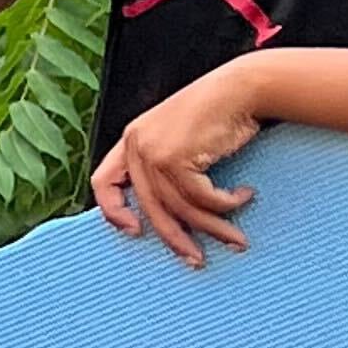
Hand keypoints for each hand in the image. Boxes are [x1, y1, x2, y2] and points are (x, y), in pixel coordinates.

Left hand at [90, 56, 265, 266]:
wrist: (243, 87)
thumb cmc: (219, 114)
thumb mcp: (182, 140)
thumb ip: (167, 169)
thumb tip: (171, 217)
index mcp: (132, 140)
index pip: (104, 181)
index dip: (113, 210)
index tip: (134, 232)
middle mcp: (136, 145)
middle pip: (150, 207)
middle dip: (176, 239)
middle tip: (196, 260)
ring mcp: (153, 152)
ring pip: (180, 208)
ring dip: (213, 228)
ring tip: (236, 240)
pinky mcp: (176, 158)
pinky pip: (201, 198)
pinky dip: (225, 204)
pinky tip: (243, 196)